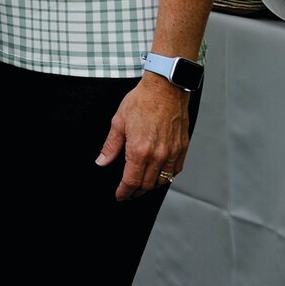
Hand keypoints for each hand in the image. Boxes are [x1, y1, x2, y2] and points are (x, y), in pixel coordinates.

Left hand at [95, 74, 190, 199]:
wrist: (165, 89)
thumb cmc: (141, 102)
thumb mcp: (118, 122)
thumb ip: (111, 146)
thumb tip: (102, 161)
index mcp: (139, 151)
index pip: (132, 181)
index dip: (124, 192)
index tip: (119, 196)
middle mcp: (158, 155)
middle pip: (147, 185)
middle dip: (136, 192)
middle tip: (128, 193)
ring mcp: (172, 153)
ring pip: (162, 181)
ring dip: (151, 186)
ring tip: (141, 186)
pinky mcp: (182, 148)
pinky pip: (175, 171)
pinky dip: (166, 177)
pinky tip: (158, 175)